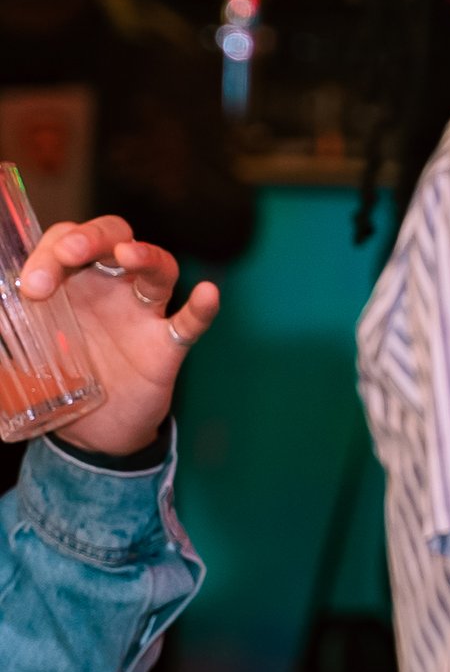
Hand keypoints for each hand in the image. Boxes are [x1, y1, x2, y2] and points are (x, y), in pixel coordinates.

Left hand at [16, 218, 218, 456]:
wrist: (91, 434)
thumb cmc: (59, 380)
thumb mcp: (19, 352)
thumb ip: (6, 334)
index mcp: (74, 281)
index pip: (65, 241)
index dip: (48, 253)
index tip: (31, 287)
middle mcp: (110, 287)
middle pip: (113, 237)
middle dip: (91, 238)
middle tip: (68, 255)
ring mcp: (143, 314)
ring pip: (157, 269)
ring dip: (146, 255)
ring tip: (129, 254)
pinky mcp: (166, 347)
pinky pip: (190, 323)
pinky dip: (202, 308)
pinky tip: (207, 293)